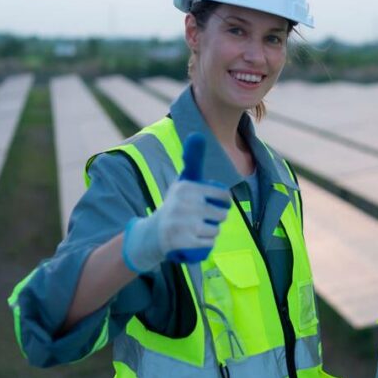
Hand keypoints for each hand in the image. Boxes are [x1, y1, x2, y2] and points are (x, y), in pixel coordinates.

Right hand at [122, 133, 229, 272]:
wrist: (153, 233)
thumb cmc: (176, 204)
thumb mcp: (183, 181)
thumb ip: (192, 160)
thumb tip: (197, 135)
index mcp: (187, 187)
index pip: (223, 196)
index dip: (225, 202)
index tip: (218, 203)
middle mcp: (184, 204)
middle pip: (221, 214)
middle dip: (218, 217)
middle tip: (205, 217)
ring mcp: (183, 224)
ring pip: (216, 230)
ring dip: (212, 231)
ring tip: (199, 228)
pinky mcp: (182, 242)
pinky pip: (209, 243)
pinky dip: (206, 243)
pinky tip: (197, 239)